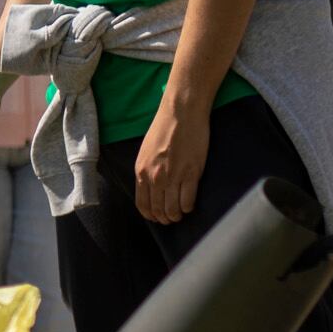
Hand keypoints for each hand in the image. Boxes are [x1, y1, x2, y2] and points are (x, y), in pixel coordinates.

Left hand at [133, 96, 210, 224]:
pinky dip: (188, 207)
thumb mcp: (146, 151)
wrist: (181, 113)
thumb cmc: (164, 128)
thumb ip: (147, 170)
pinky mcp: (191, 173)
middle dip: (165, 218)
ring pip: (173, 209)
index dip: (151, 215)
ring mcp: (173, 177)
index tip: (157, 217)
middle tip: (172, 218)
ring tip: (181, 213)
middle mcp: (155, 177)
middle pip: (158, 209)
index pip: (143, 204)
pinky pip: (188, 201)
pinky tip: (190, 205)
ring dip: (177, 215)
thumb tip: (151, 187)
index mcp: (141, 171)